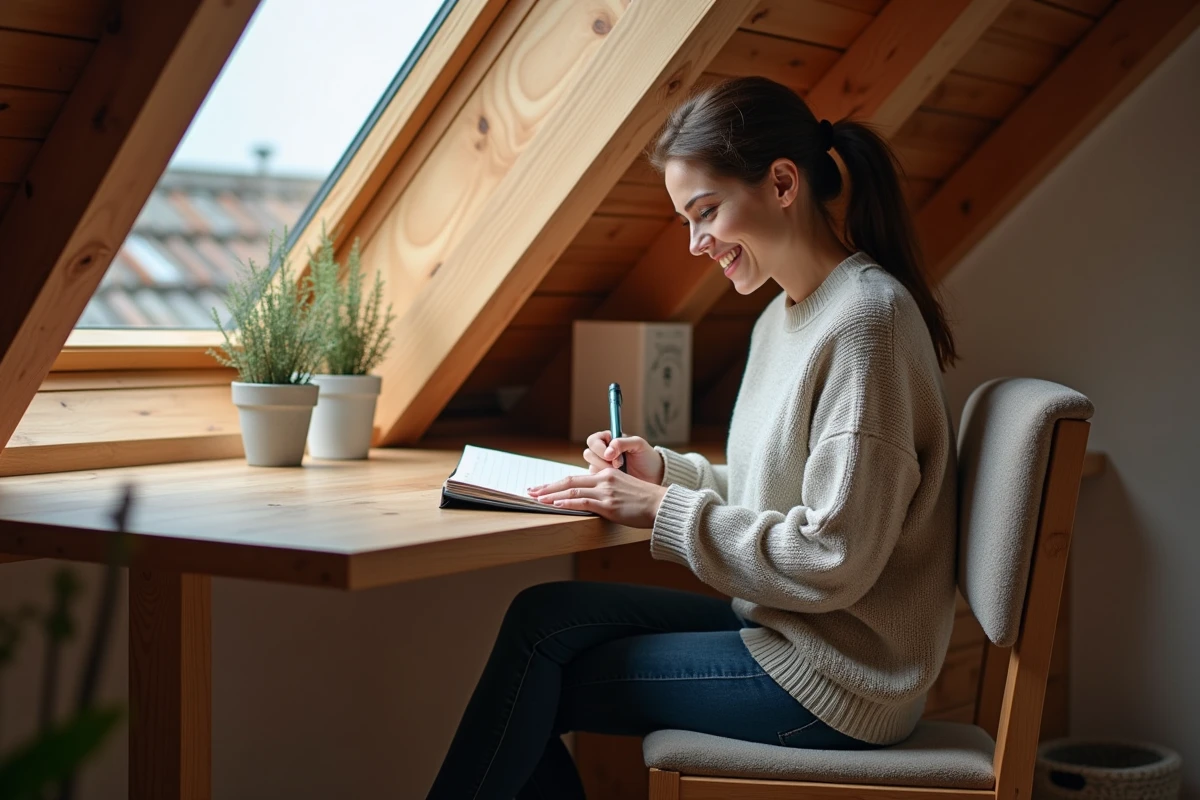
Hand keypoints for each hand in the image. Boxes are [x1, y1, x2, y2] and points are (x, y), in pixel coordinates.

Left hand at [527, 468, 668, 527]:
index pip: (575, 477)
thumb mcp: (624, 491)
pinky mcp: (609, 504)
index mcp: (606, 474)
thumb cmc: (645, 502)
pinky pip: (583, 502)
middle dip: (547, 487)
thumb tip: (590, 502)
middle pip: (568, 480)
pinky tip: (555, 504)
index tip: (542, 487)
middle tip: (531, 491)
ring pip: (572, 489)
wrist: (662, 505)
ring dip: (551, 495)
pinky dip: (567, 502)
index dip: (556, 483)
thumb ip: (606, 492)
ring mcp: (606, 491)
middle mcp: (604, 479)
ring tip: (536, 499)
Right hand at [583, 431, 664, 483]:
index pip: (592, 441)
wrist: (654, 476)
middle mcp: (602, 452)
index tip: (611, 456)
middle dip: (602, 461)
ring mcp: (601, 467)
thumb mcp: (638, 444)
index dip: (599, 449)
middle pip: (588, 454)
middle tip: (618, 466)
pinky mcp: (603, 480)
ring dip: (604, 471)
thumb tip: (608, 452)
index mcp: (608, 439)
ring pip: (591, 468)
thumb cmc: (647, 457)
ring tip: (621, 473)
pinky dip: (605, 481)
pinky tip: (618, 480)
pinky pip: (595, 481)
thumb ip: (622, 443)